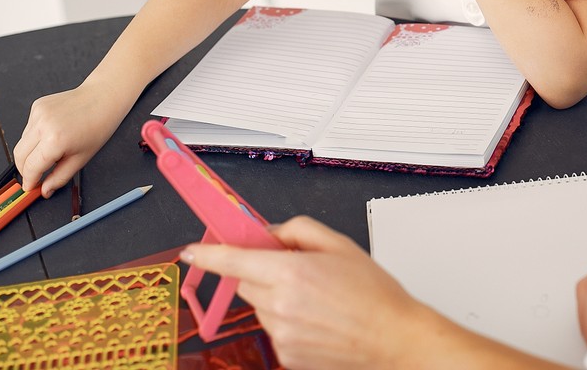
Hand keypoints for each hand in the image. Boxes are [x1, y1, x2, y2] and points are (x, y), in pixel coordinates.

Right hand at [13, 83, 124, 196]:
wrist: (103, 98)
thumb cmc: (98, 126)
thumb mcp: (82, 159)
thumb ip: (60, 177)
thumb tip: (45, 191)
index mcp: (55, 140)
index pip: (30, 168)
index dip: (29, 181)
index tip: (30, 187)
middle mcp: (43, 125)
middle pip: (19, 155)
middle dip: (25, 169)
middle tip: (36, 176)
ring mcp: (38, 113)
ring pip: (22, 142)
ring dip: (30, 152)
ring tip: (51, 151)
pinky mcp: (37, 106)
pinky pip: (28, 128)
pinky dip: (35, 137)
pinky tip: (52, 134)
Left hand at [183, 216, 434, 369]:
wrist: (394, 339)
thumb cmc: (375, 295)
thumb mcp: (341, 245)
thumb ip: (299, 230)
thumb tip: (271, 232)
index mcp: (292, 273)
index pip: (234, 261)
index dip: (208, 256)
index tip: (192, 253)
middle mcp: (281, 306)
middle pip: (245, 282)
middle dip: (260, 271)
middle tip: (295, 270)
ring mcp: (281, 335)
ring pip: (259, 307)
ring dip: (275, 298)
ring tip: (316, 300)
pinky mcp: (286, 356)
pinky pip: (274, 330)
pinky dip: (287, 321)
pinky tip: (317, 320)